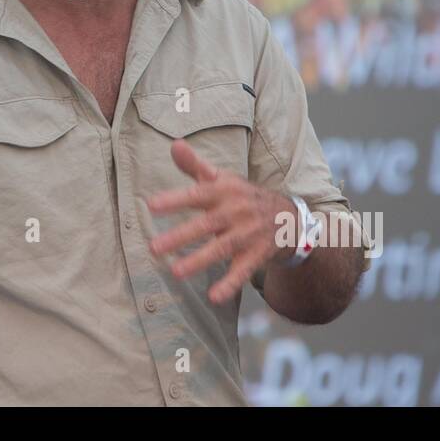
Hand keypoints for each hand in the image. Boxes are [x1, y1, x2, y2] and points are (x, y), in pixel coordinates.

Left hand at [146, 138, 294, 303]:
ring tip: (175, 272)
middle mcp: (236, 211)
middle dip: (180, 236)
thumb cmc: (242, 196)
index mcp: (224, 191)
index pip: (197, 194)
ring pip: (222, 248)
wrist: (288, 217)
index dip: (175, 199)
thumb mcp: (222, 178)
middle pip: (206, 225)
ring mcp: (248, 234)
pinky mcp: (257, 255)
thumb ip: (195, 165)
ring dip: (199, 261)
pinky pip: (243, 271)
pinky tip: (214, 297)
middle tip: (154, 247)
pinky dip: (230, 284)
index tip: (151, 205)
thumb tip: (174, 144)